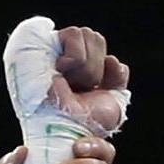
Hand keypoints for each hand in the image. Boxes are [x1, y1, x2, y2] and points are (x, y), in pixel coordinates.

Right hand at [14, 21, 131, 138]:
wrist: (68, 129)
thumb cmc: (86, 124)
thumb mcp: (112, 105)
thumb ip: (118, 81)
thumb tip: (112, 60)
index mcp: (81, 69)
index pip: (100, 47)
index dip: (105, 67)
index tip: (96, 88)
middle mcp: (68, 58)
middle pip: (96, 38)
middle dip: (94, 69)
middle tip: (80, 88)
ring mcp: (56, 50)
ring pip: (87, 34)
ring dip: (85, 67)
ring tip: (69, 83)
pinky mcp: (45, 44)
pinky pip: (75, 34)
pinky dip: (75, 58)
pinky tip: (60, 73)